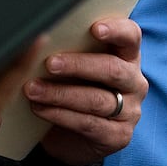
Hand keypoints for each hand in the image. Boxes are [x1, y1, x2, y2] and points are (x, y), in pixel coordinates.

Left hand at [25, 16, 145, 165]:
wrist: (70, 134)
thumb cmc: (71, 85)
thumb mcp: (72, 64)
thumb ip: (65, 46)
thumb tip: (36, 35)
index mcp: (126, 55)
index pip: (131, 36)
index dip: (116, 30)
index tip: (94, 28)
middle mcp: (134, 82)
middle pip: (112, 69)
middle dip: (78, 65)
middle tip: (49, 64)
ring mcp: (130, 111)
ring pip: (97, 99)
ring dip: (60, 94)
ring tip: (32, 89)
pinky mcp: (119, 136)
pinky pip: (89, 123)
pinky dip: (60, 115)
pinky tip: (40, 109)